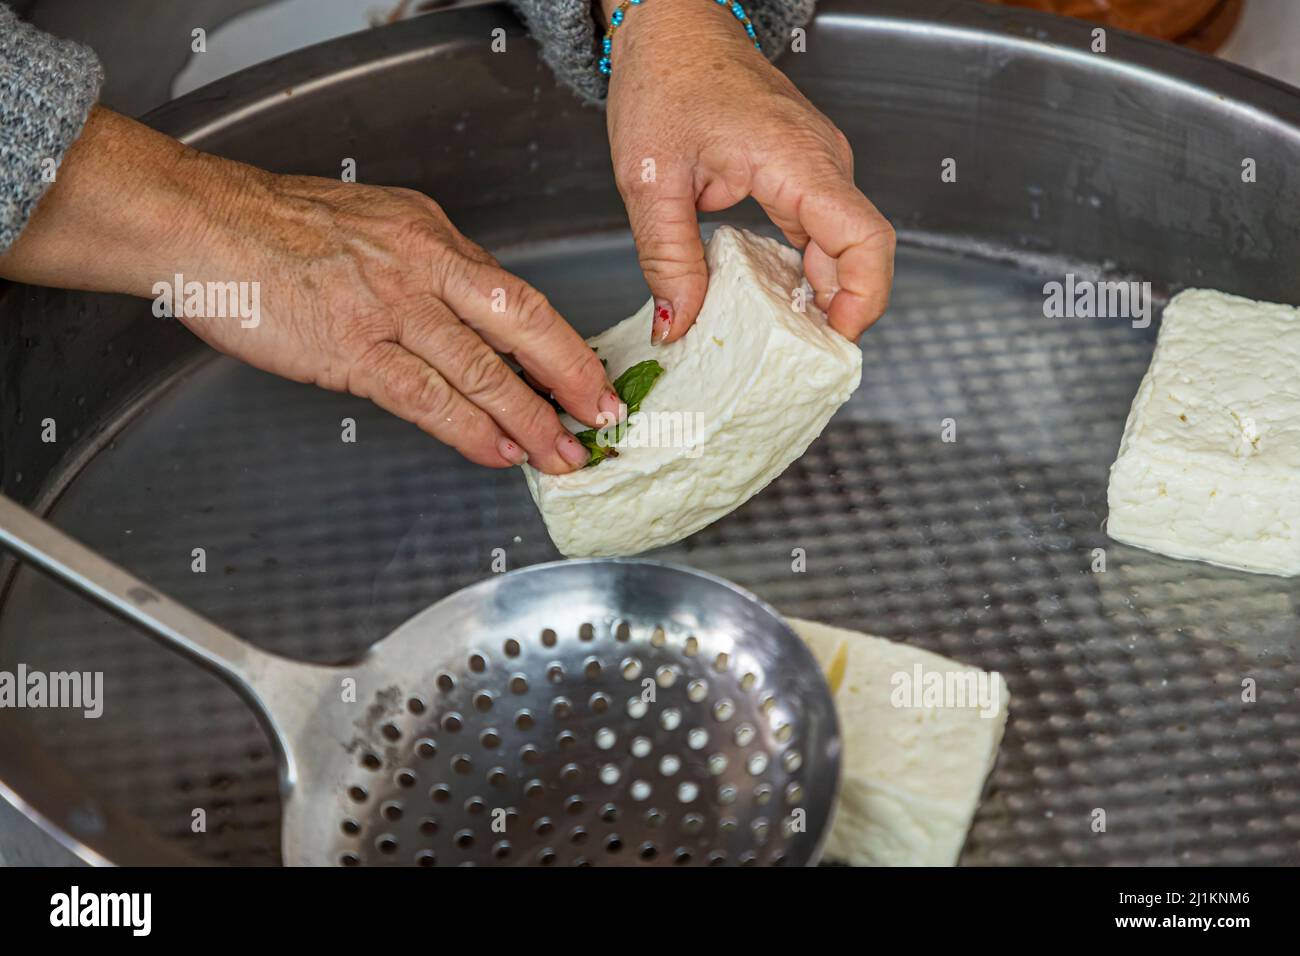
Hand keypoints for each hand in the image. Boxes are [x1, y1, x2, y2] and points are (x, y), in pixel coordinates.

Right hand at [0, 108, 616, 472]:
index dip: (558, 341)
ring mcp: (390, 306)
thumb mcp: (371, 225)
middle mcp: (424, 265)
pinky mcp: (352, 346)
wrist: (202, 222)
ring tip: (564, 454)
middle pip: (522, 322)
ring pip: (481, 368)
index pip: (515, 294)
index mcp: (432, 235)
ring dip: (530, 417)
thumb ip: (423, 267)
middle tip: (606, 414)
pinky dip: (469, 429)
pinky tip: (499, 453)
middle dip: (571, 374)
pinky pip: (425, 396)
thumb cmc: (275, 225)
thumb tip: (465, 313)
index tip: (586, 374)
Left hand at [602, 0, 894, 344]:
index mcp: (797, 160)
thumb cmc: (666, 77)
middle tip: (796, 362)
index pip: (865, 238)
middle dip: (838, 313)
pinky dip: (800, 273)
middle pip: (860, 252)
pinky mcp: (800, 173)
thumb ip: (667, 259)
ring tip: (779, 343)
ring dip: (818, 297)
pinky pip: (817, 233)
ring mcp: (816, 168)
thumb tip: (679, 325)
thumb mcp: (650, 179)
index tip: (834, 344)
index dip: (863, 300)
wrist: (671, 27)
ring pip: (840, 247)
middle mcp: (821, 163)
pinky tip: (768, 302)